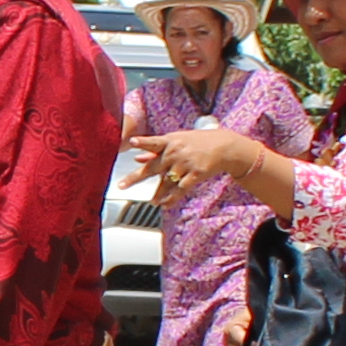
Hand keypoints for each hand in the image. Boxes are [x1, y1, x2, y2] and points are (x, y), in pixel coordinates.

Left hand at [139, 126, 276, 205]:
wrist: (223, 147)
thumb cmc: (197, 142)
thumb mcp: (177, 141)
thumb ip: (156, 150)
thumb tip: (137, 157)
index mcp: (170, 141)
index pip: (154, 142)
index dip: (143, 142)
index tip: (132, 142)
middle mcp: (176, 152)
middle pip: (153, 167)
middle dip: (136, 177)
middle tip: (122, 185)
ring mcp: (186, 164)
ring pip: (166, 182)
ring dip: (158, 193)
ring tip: (152, 201)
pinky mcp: (195, 174)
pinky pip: (180, 189)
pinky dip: (171, 198)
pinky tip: (164, 204)